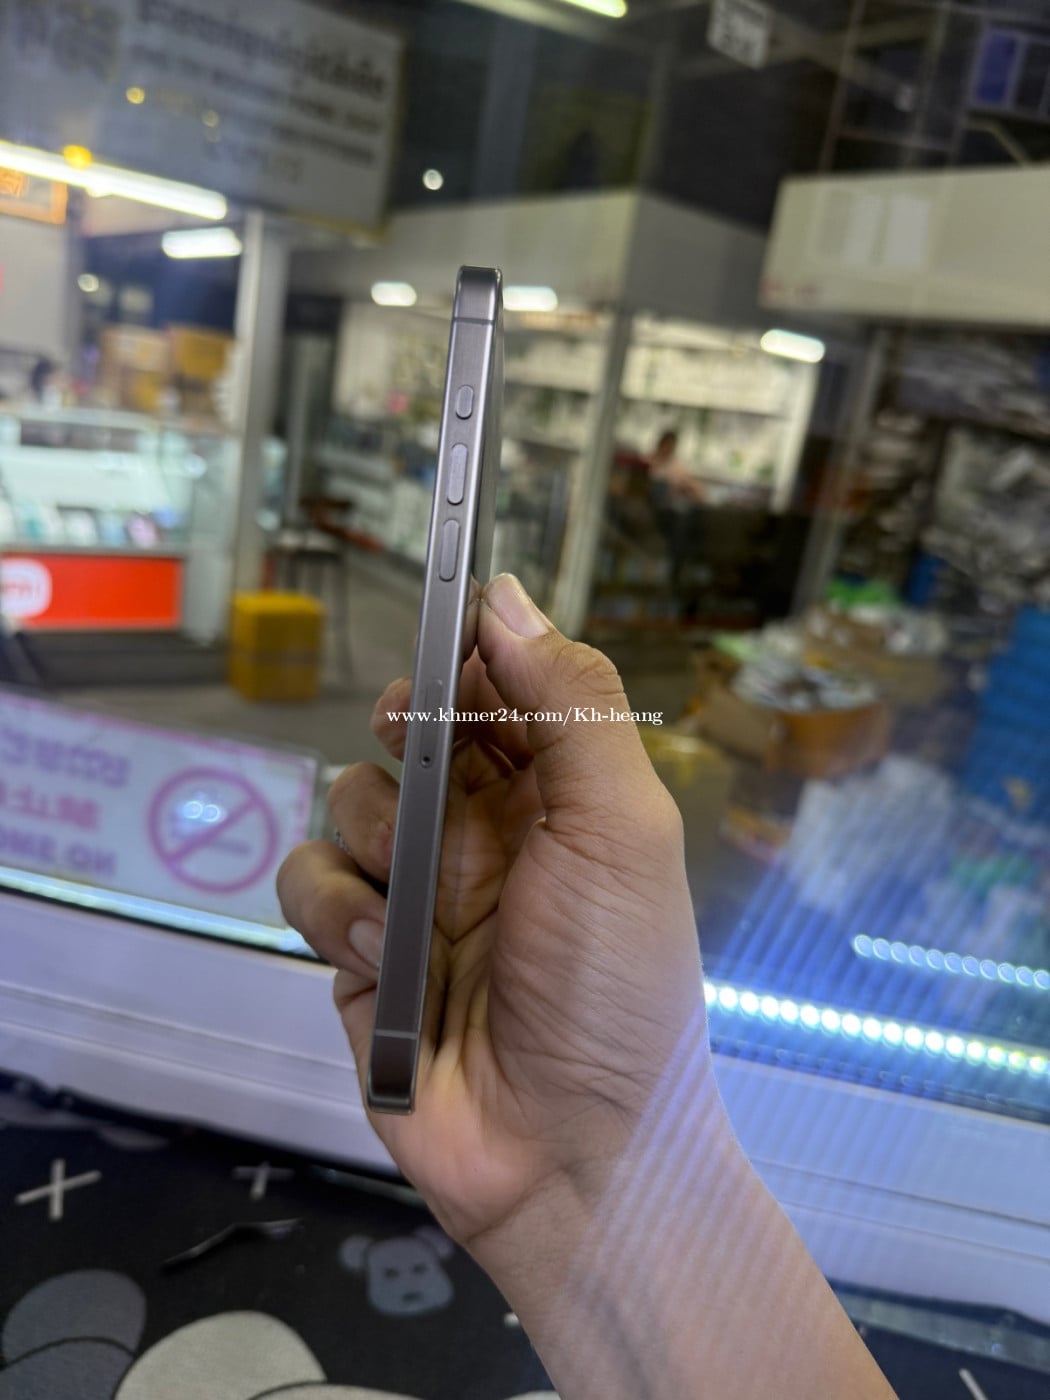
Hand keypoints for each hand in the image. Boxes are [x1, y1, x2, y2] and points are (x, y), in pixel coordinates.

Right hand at [277, 573, 706, 1254]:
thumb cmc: (617, 986)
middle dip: (409, 725)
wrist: (572, 1157)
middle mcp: (485, 832)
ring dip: (374, 831)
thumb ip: (571, 706)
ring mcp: (416, 891)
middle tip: (420, 740)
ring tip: (415, 897)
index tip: (452, 640)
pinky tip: (375, 952)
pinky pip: (308, 882)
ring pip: (351, 796)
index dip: (472, 656)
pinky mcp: (355, 951)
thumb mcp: (621, 829)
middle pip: (416, 728)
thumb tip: (507, 596)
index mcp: (559, 797)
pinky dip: (333, 907)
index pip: (501, 690)